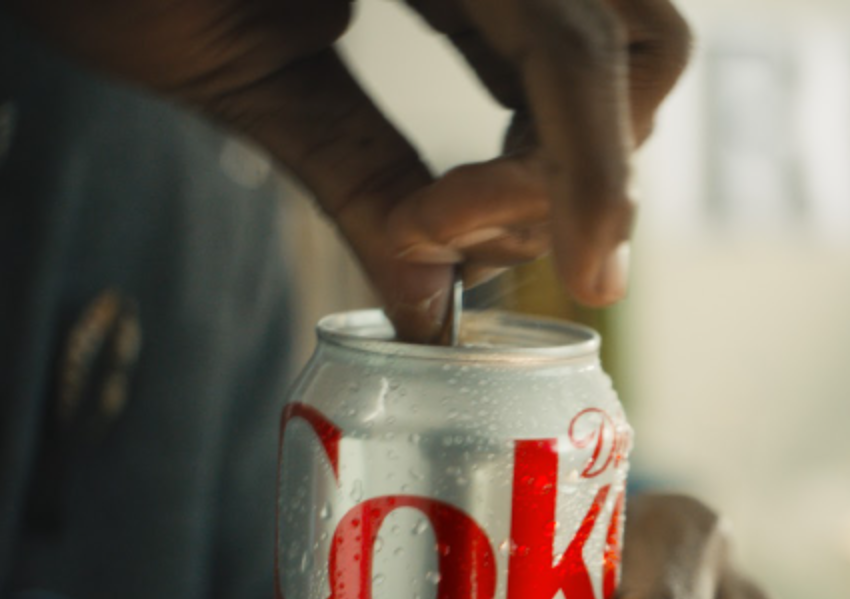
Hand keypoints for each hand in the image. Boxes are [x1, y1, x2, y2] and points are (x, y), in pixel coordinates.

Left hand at [4, 0, 690, 339]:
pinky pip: (563, 42)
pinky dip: (541, 122)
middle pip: (637, 42)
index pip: (572, 40)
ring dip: (568, 153)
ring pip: (619, 45)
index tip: (593, 280)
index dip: (594, 169)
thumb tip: (434, 307)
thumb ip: (346, 166)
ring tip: (450, 209)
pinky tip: (472, 170)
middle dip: (580, 163)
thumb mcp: (212, 52)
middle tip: (453, 233)